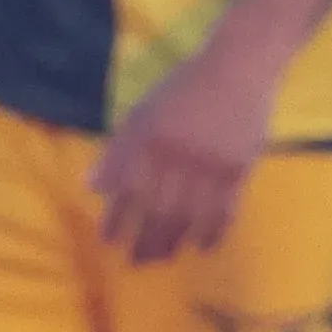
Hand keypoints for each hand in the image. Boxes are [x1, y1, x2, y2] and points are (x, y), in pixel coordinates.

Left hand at [89, 39, 280, 264]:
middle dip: (144, 241)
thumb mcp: (141, 113)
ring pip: (189, 216)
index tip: (107, 242)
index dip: (116, 219)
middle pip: (156, 210)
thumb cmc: (182, 89)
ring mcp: (210, 164)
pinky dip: (214, 232)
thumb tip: (92, 187)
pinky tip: (205, 248)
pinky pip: (226, 209)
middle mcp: (176, 156)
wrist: (237, 68)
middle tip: (135, 263)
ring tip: (164, 260)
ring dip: (174, 242)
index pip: (125, 190)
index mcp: (147, 140)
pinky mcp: (239, 169)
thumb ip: (118, 151)